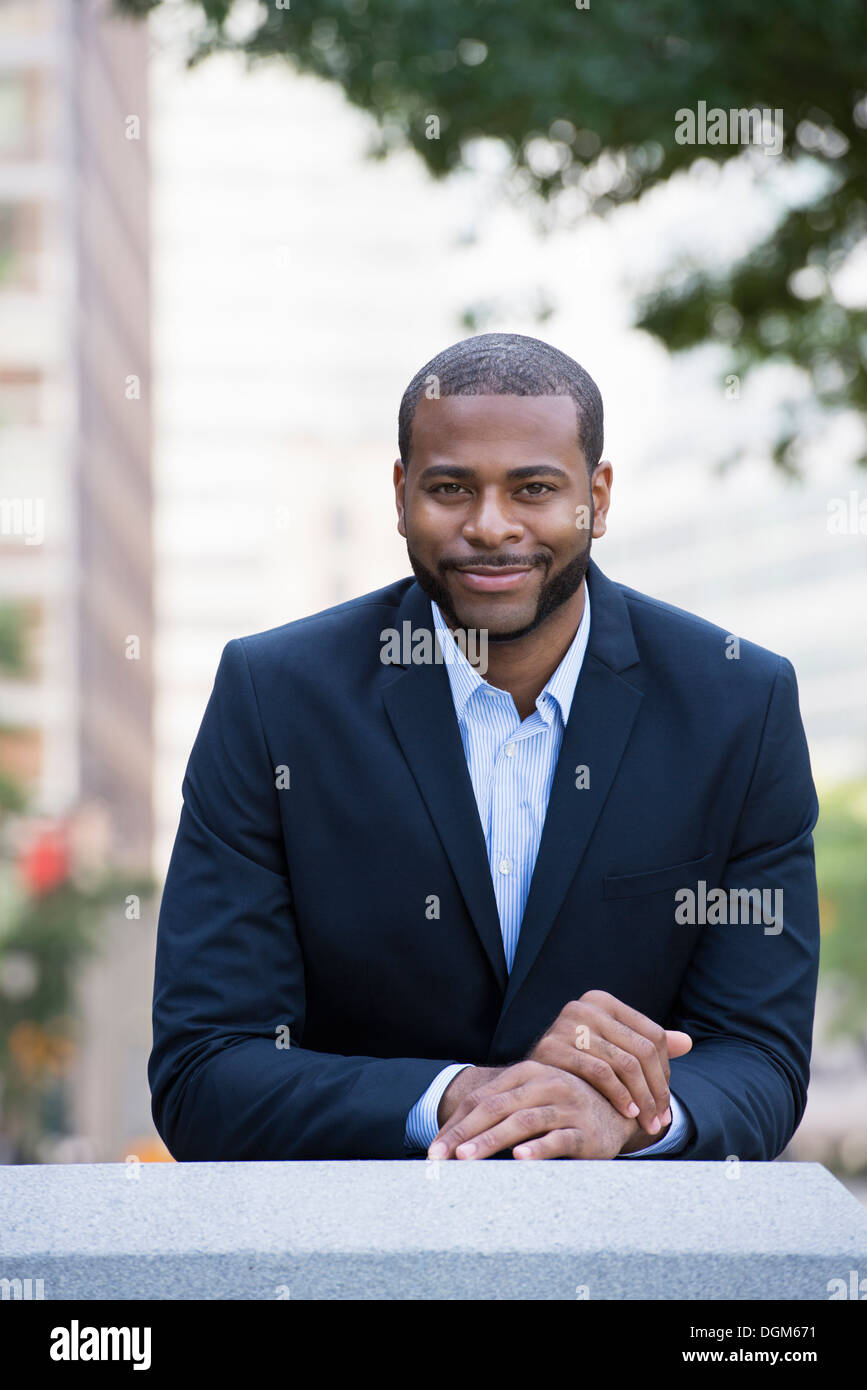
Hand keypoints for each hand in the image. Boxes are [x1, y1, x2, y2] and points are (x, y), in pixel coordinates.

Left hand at [429, 1060, 636, 1160]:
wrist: (618, 1110)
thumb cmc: (562, 1107)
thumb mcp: (531, 1099)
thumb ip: (500, 1109)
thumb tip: (451, 1139)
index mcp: (527, 1072)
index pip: (482, 1098)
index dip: (455, 1124)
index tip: (433, 1150)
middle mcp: (545, 1084)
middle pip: (496, 1108)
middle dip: (463, 1134)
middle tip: (439, 1157)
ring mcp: (567, 1106)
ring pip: (522, 1122)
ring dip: (491, 1140)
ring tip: (466, 1158)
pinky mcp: (585, 1131)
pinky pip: (559, 1139)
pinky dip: (538, 1148)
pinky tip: (520, 1159)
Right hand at [526, 990, 691, 1136]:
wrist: (531, 1080)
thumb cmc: (580, 1066)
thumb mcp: (614, 1051)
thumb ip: (647, 1045)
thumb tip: (687, 1043)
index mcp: (604, 1001)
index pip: (652, 1035)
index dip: (665, 1073)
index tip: (666, 1103)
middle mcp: (585, 1006)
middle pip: (641, 1050)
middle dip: (656, 1091)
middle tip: (660, 1120)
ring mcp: (566, 1024)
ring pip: (624, 1063)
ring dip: (641, 1098)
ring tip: (646, 1122)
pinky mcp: (552, 1047)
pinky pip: (600, 1072)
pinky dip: (619, 1095)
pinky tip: (627, 1112)